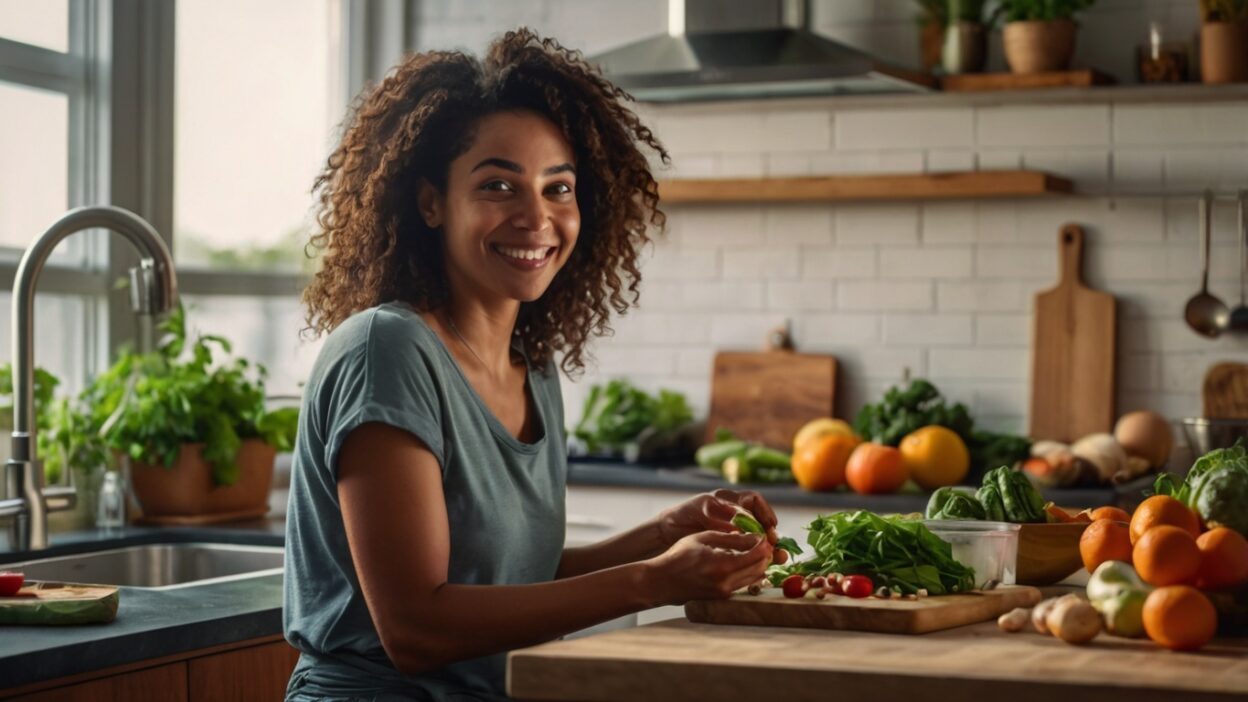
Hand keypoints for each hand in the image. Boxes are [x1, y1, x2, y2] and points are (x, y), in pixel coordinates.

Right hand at [644, 531, 772, 605]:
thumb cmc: (679, 556)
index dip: (764, 544)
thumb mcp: (704, 538)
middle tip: (762, 543)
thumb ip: (731, 538)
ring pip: (755, 578)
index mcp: (723, 566)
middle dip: (765, 555)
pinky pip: (744, 584)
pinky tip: (742, 562)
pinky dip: (749, 572)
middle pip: (760, 568)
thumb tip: (755, 537)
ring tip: (753, 551)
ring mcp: (726, 593)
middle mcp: (727, 583)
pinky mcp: (723, 597)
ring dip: (759, 564)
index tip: (763, 536)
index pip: (757, 555)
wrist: (662, 581)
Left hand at [654, 489, 781, 559]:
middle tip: (774, 545)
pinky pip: (748, 550)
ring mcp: (734, 530)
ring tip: (777, 557)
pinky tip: (762, 564)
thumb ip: (717, 517)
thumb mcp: (698, 511)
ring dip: (768, 547)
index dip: (765, 512)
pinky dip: (756, 556)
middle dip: (771, 533)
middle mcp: (735, 514)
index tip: (770, 526)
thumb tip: (737, 526)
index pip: (755, 502)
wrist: (666, 533)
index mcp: (728, 500)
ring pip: (758, 537)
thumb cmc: (682, 517)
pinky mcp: (730, 546)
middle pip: (762, 521)